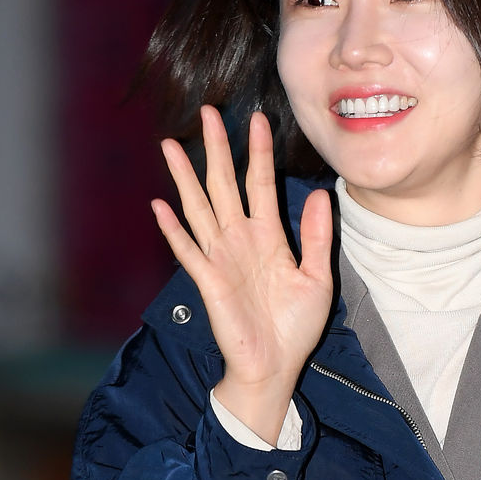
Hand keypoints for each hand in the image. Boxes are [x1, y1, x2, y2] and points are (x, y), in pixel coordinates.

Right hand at [151, 106, 333, 444]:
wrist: (275, 367)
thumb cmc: (295, 325)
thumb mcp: (318, 277)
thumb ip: (317, 236)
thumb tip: (321, 193)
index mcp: (268, 236)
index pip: (260, 183)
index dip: (258, 151)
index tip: (257, 118)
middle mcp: (240, 239)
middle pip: (224, 184)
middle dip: (217, 148)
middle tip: (208, 112)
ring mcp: (220, 258)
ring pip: (200, 208)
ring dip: (186, 177)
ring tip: (172, 146)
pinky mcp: (208, 282)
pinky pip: (188, 251)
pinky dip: (174, 229)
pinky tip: (160, 206)